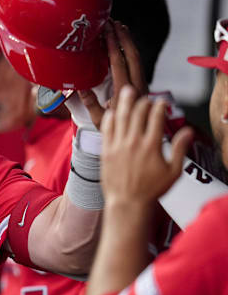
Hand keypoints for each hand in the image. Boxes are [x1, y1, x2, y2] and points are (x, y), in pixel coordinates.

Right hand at [76, 20, 148, 128]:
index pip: (119, 63)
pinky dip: (131, 50)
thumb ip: (90, 103)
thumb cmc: (113, 131)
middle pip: (132, 56)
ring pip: (138, 58)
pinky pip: (138, 64)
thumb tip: (77, 87)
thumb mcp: (98, 120)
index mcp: (125, 92)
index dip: (112, 45)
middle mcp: (137, 86)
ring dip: (128, 41)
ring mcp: (142, 85)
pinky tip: (125, 42)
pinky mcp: (142, 86)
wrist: (134, 142)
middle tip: (112, 22)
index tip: (106, 31)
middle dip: (122, 37)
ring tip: (119, 26)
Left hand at [100, 86, 192, 205]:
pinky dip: (110, 117)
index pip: (156, 117)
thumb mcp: (173, 171)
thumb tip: (188, 131)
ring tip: (127, 91)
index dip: (159, 106)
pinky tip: (112, 111)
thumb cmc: (152, 189)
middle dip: (143, 102)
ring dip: (125, 102)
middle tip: (146, 98)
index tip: (161, 102)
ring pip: (121, 117)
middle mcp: (133, 142)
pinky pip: (106, 128)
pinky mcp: (106, 150)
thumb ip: (180, 149)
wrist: (127, 202)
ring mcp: (118, 145)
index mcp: (151, 146)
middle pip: (138, 113)